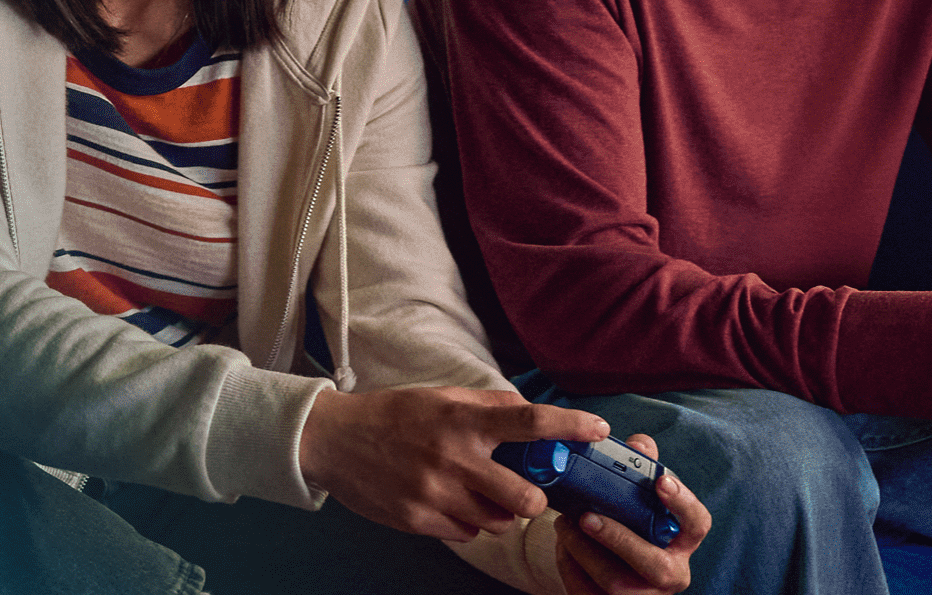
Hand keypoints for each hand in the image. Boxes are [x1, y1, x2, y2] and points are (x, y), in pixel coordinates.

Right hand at [301, 386, 608, 540]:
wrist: (333, 441)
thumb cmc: (394, 416)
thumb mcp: (443, 397)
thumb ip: (490, 405)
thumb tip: (531, 412)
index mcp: (463, 421)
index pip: (529, 422)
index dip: (570, 426)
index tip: (598, 429)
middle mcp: (453, 459)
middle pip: (525, 499)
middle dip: (534, 499)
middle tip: (526, 489)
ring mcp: (435, 494)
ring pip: (498, 522)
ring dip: (499, 511)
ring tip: (477, 491)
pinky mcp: (418, 520)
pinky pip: (468, 533)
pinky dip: (469, 521)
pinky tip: (449, 501)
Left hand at [550, 433, 708, 594]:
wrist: (610, 574)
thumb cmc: (629, 529)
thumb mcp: (640, 501)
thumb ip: (642, 469)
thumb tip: (638, 442)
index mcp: (682, 543)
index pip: (697, 524)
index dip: (682, 503)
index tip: (661, 481)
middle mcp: (670, 575)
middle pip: (655, 564)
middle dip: (619, 539)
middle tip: (587, 516)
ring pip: (615, 582)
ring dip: (583, 551)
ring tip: (564, 524)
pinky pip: (588, 592)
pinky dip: (570, 567)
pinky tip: (562, 545)